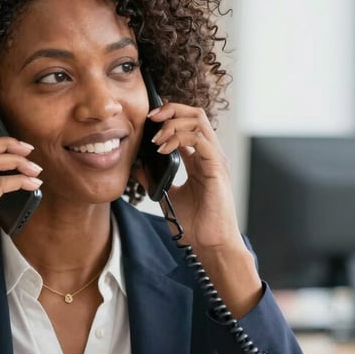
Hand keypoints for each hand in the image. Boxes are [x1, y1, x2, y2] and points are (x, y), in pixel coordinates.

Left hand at [145, 102, 240, 252]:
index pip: (187, 123)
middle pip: (194, 114)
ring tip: (155, 139)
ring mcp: (214, 159)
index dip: (169, 115)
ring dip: (172, 123)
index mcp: (199, 159)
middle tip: (150, 118)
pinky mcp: (216, 168)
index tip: (148, 120)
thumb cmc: (196, 223)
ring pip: (198, 120)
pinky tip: (163, 150)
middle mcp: (208, 154)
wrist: (210, 243)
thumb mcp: (167, 196)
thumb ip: (155, 179)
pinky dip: (179, 138)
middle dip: (171, 110)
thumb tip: (138, 166)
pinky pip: (200, 140)